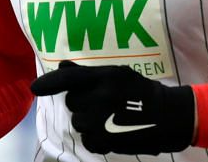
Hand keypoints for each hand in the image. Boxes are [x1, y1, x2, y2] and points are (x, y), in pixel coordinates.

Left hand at [30, 61, 193, 155]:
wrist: (171, 116)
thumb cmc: (143, 91)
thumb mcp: (118, 75)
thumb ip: (88, 73)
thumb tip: (61, 66)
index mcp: (106, 77)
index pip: (69, 79)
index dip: (49, 83)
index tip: (35, 88)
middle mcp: (102, 97)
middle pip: (72, 102)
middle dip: (83, 103)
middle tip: (104, 103)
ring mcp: (104, 121)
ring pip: (79, 122)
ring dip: (89, 121)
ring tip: (111, 118)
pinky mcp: (108, 141)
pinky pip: (88, 140)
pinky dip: (96, 139)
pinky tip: (111, 131)